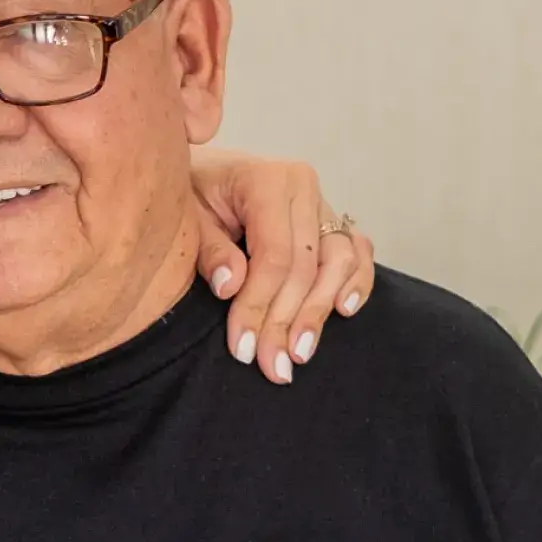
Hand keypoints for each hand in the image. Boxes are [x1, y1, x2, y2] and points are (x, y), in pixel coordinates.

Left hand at [186, 145, 378, 385]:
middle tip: (272, 366)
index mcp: (267, 180)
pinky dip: (357, 281)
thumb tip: (230, 286)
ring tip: (299, 353)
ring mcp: (322, 204)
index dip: (259, 306)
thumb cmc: (189, 195)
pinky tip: (343, 311)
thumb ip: (208, 250)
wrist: (199, 175)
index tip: (242, 348)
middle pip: (307, 266)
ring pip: (339, 263)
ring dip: (319, 312)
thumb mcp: (185, 217)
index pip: (274, 257)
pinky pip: (356, 251)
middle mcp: (303, 188)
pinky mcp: (331, 221)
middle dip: (287, 322)